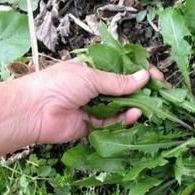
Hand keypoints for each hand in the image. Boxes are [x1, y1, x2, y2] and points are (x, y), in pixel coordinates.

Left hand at [0, 60, 155, 163]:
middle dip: (142, 91)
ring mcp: (94, 106)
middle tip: (161, 94)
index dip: (140, 73)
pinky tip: (134, 115)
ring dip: (135, 106)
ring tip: (148, 107)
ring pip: (121, 107)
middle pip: (124, 89)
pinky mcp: (92, 125)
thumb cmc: (58, 85)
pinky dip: (124, 119)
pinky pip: (113, 122)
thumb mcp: (92, 77)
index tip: (157, 77)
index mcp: (93, 69)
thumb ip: (119, 81)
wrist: (33, 111)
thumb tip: (144, 77)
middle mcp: (95, 88)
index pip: (122, 70)